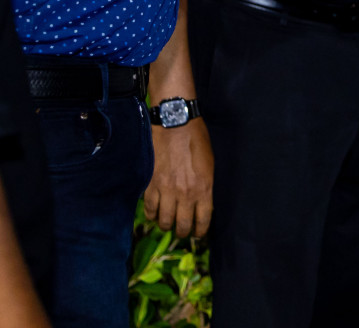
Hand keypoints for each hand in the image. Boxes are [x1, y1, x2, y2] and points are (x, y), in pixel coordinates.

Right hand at [143, 119, 213, 237]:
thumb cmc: (197, 140)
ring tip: (167, 223)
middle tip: (182, 231)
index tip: (198, 233)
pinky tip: (154, 213)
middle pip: (182, 225)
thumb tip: (202, 202)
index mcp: (204, 189)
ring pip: (164, 221)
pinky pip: (149, 209)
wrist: (175, 125)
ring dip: (166, 225)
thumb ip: (205, 186)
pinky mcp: (151, 185)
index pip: (203, 220)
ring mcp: (166, 191)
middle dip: (183, 232)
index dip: (200, 230)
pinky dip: (151, 215)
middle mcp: (185, 194)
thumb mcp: (209, 164)